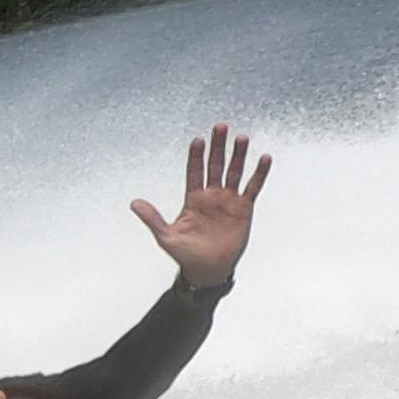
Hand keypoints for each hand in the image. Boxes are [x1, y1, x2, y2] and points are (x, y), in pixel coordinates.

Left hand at [130, 124, 271, 291]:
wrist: (208, 270)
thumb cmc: (186, 255)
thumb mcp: (166, 237)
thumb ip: (152, 218)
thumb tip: (134, 203)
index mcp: (193, 199)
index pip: (194, 171)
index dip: (196, 156)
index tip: (197, 141)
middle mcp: (211, 195)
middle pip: (215, 165)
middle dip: (218, 147)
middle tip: (220, 127)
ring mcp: (228, 200)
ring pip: (234, 172)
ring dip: (238, 156)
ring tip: (241, 138)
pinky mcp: (243, 209)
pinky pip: (252, 188)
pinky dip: (259, 174)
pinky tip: (264, 159)